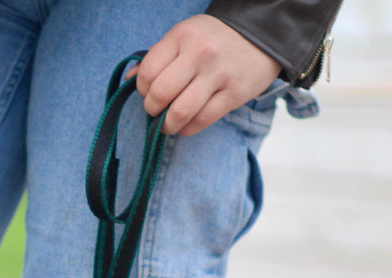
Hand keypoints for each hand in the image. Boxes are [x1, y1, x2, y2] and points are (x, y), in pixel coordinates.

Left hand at [134, 14, 280, 136]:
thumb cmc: (214, 38)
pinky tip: (185, 125)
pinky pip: (202, 120)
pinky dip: (187, 129)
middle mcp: (199, 54)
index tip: (148, 93)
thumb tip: (128, 79)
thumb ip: (157, 56)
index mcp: (181, 36)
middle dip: (152, 110)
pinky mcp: (235, 93)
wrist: (262, 34)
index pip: (147, 73)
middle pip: (160, 94)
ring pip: (180, 112)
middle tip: (156, 111)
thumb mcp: (184, 36)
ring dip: (167, 125)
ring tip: (168, 124)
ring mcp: (218, 74)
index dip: (142, 90)